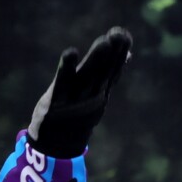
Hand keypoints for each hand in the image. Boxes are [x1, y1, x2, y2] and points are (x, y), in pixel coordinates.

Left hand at [27, 26, 131, 156]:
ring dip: (95, 59)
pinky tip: (70, 52)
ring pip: (86, 76)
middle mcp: (89, 95)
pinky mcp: (55, 101)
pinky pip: (61, 82)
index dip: (118, 54)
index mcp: (99, 92)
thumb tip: (127, 55)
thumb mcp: (96, 95)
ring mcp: (73, 99)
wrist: (57, 145)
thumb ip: (110, 75)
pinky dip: (66, 68)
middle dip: (111, 54)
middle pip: (102, 72)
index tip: (124, 35)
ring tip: (104, 42)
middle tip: (119, 35)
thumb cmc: (77, 115)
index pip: (112, 70)